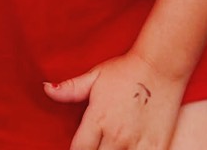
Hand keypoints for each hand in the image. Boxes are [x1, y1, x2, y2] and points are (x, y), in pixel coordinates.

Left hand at [44, 50, 185, 149]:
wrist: (161, 66)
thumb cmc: (126, 70)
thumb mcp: (95, 76)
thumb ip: (70, 89)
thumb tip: (46, 88)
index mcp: (99, 118)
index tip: (79, 147)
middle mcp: (117, 135)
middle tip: (96, 145)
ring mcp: (138, 143)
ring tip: (110, 147)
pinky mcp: (157, 147)